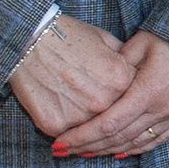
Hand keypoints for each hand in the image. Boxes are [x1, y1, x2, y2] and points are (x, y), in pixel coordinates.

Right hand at [9, 14, 135, 138]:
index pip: (131, 98)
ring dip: (85, 122)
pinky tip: (57, 105)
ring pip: (88, 127)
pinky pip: (65, 132)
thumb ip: (125, 61)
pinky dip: (63, 124)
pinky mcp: (54, 125)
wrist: (31, 39)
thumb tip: (137, 74)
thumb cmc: (70, 35)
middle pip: (110, 116)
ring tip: (72, 100)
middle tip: (91, 100)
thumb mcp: (106, 40)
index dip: (123, 95)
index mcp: (120, 79)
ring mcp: (79, 115)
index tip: (115, 92)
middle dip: (105, 111)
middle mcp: (102, 101)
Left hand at [53, 31, 168, 158]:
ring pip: (135, 143)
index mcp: (148, 90)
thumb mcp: (141, 43)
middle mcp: (163, 108)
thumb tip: (95, 83)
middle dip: (88, 147)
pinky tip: (119, 153)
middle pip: (118, 138)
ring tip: (84, 154)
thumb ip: (117, 65)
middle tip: (63, 152)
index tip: (60, 143)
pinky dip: (135, 149)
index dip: (82, 137)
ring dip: (108, 152)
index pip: (108, 124)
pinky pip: (156, 140)